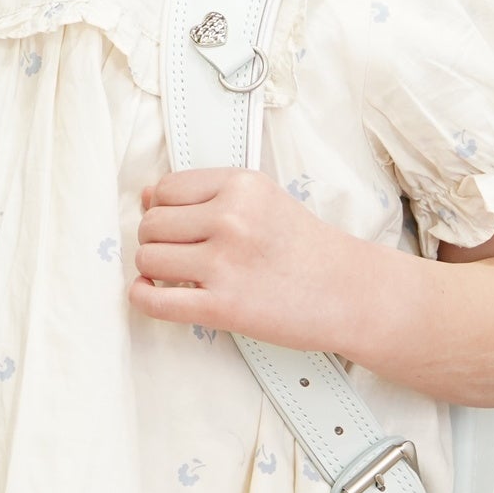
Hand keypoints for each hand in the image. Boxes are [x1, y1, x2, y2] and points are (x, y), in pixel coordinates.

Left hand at [131, 167, 352, 350]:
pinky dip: (142, 297)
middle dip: (157, 239)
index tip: (179, 225)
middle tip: (180, 253)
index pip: (166, 188)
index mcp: (241, 185)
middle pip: (152, 223)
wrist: (350, 293)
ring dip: (153, 268)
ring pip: (148, 257)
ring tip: (177, 274)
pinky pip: (154, 300)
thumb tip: (147, 196)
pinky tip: (151, 292)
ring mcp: (224, 263)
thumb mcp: (263, 201)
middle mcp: (230, 218)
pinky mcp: (222, 307)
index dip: (164, 209)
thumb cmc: (308, 249)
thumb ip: (207, 194)